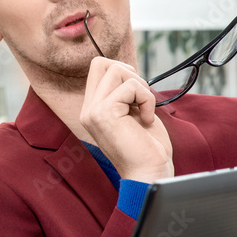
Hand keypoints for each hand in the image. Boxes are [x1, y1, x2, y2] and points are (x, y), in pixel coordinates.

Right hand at [80, 57, 173, 182]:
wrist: (149, 173)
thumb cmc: (147, 148)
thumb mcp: (134, 113)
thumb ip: (125, 94)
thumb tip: (127, 70)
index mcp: (92, 110)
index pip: (97, 69)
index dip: (122, 71)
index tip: (137, 94)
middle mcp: (88, 110)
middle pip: (102, 63)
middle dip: (129, 74)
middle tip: (140, 99)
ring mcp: (93, 111)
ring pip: (116, 69)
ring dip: (140, 86)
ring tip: (144, 109)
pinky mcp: (104, 113)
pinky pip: (131, 86)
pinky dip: (147, 99)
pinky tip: (146, 119)